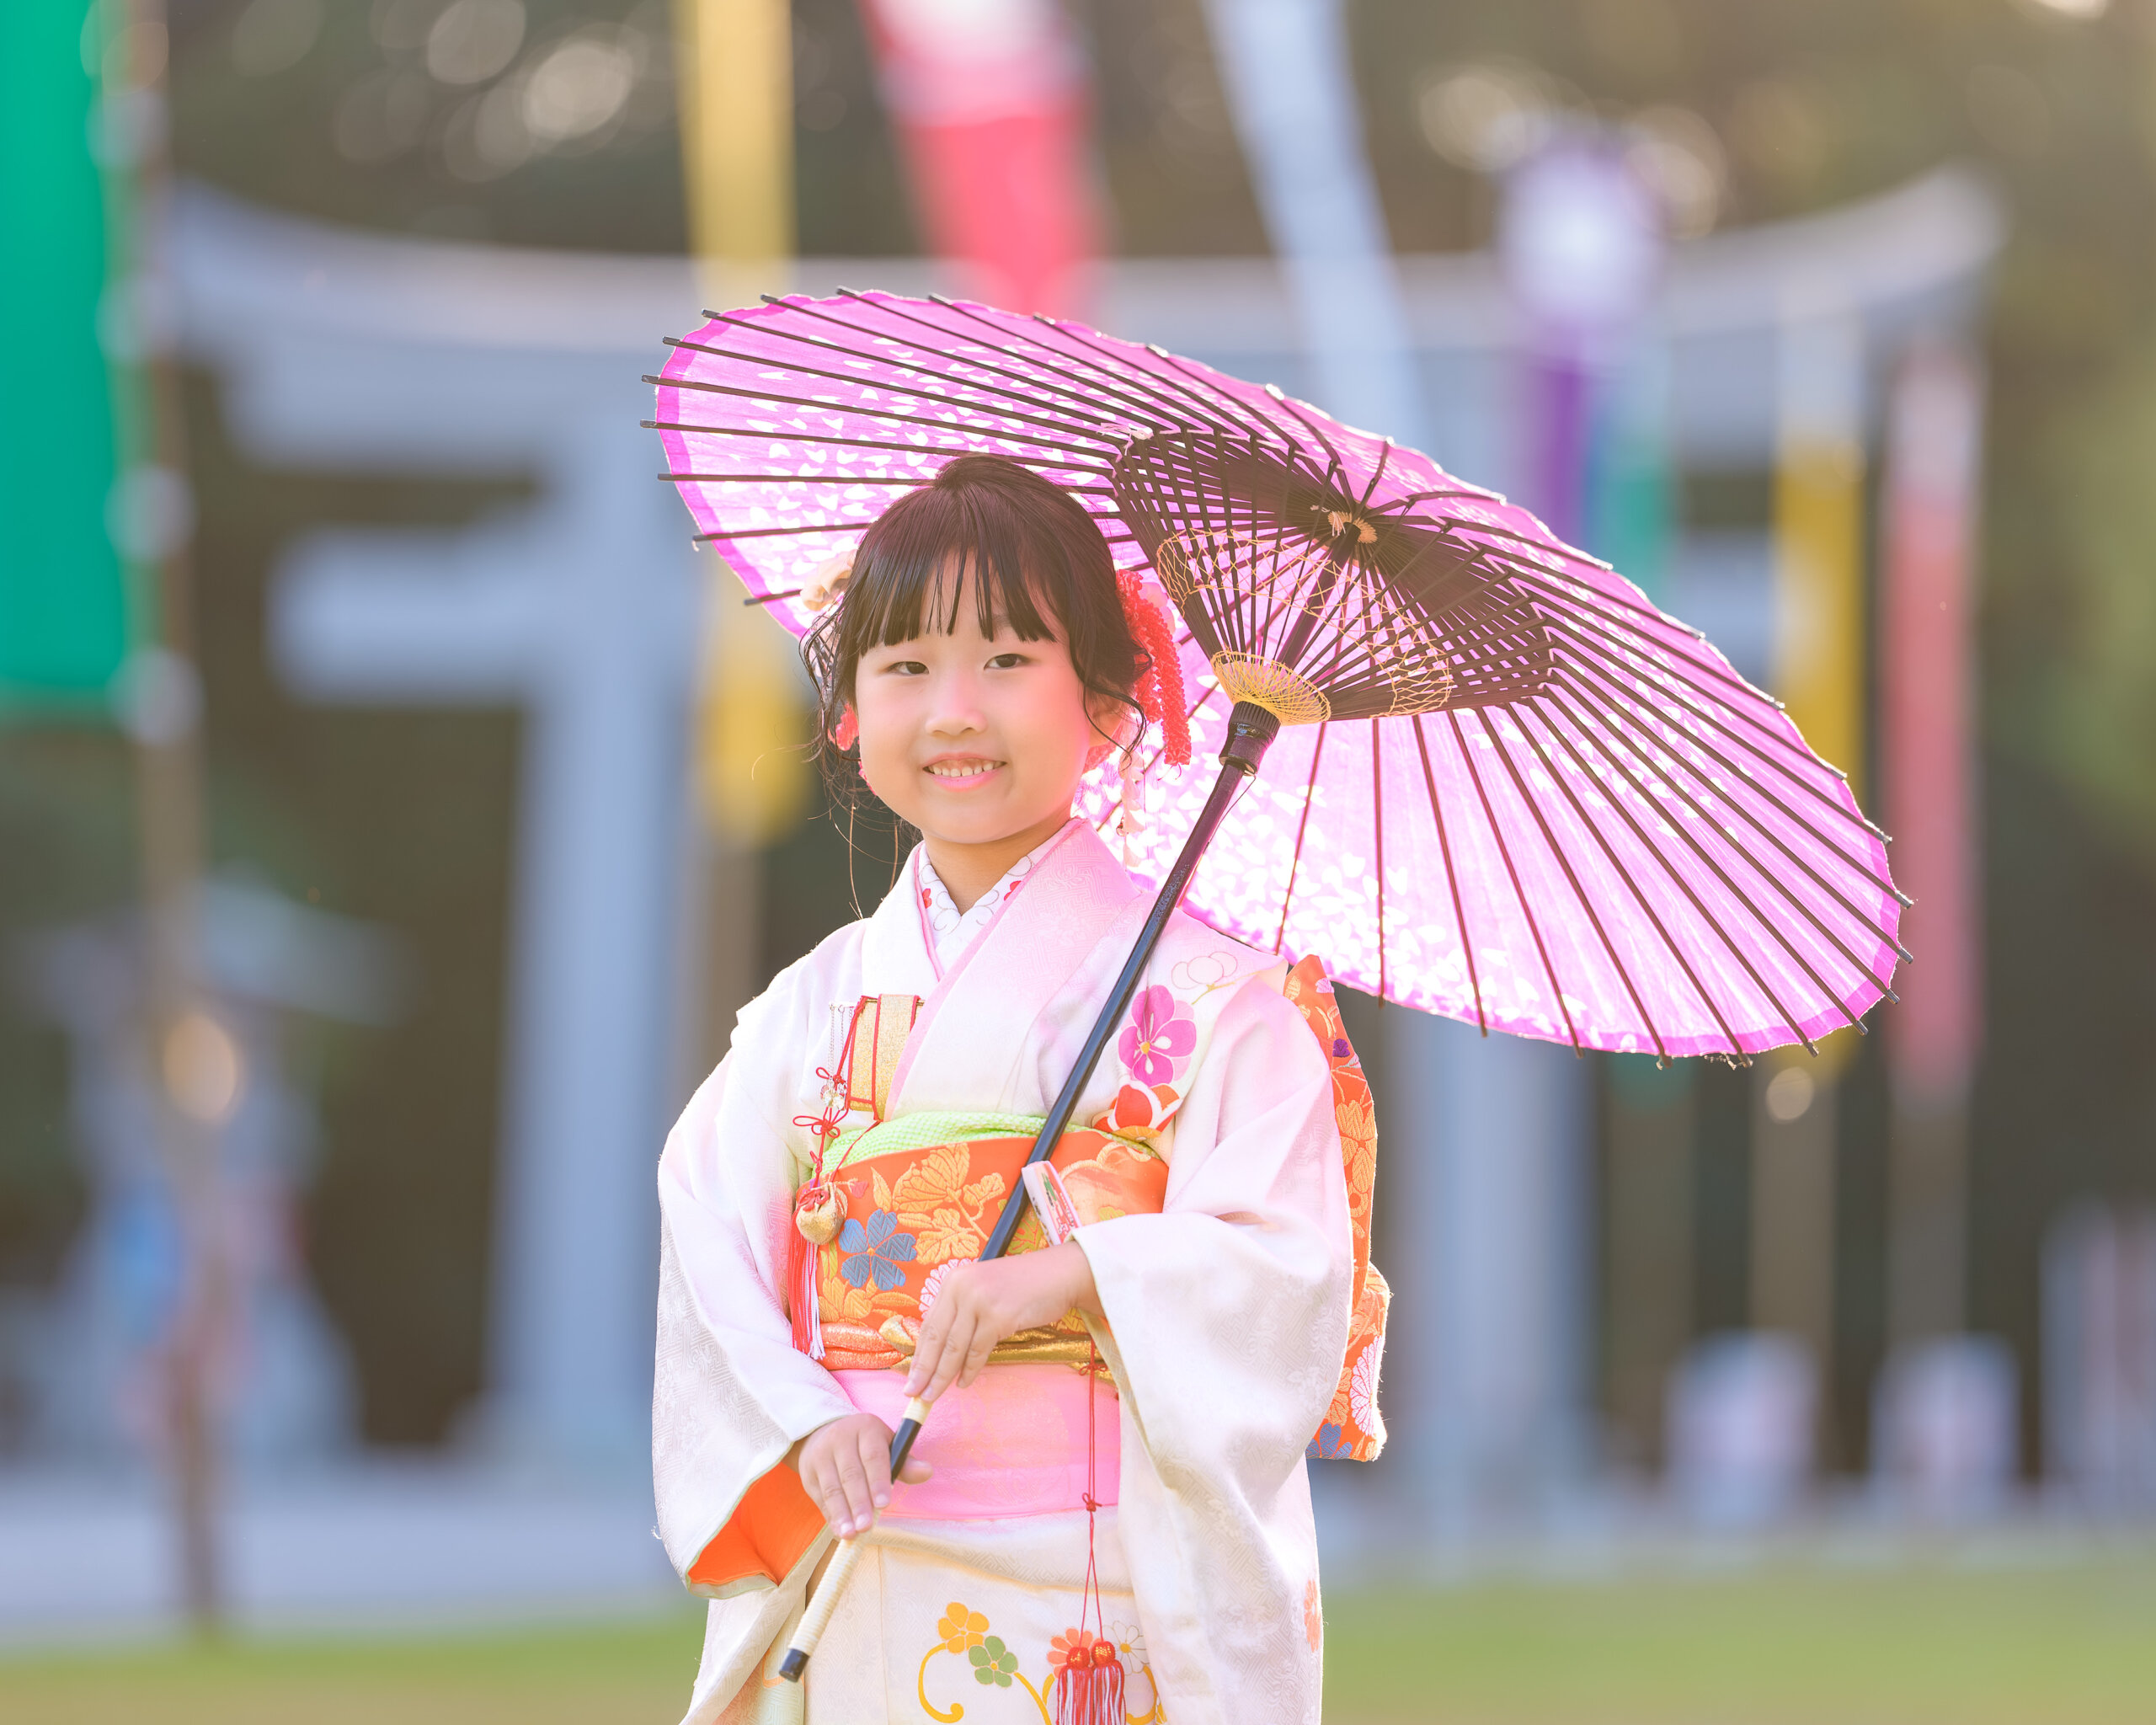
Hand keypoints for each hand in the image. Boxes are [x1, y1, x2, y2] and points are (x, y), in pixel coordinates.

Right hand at [791, 1412, 932, 1538]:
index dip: (878, 1481)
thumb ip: (906, 1463)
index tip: (884, 1505)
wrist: (824, 1433)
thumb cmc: (865, 1445)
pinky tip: (839, 1531)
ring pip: (832, 1488)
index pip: (873, 1456)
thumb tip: (926, 1472)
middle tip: (866, 1527)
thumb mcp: (887, 1445)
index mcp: (866, 1428)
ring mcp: (821, 1455)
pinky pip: (820, 1497)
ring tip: (851, 1534)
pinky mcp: (808, 1473)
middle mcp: (840, 1438)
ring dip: (841, 1514)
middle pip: (850, 1475)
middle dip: (859, 1503)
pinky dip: (830, 1516)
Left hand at [905, 1243, 1101, 1405]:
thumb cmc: (1023, 1286)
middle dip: (923, 1370)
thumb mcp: (983, 1292)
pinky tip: (964, 1383)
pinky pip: (978, 1351)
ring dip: (942, 1376)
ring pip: (954, 1347)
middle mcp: (961, 1287)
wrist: (1059, 1274)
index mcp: (953, 1280)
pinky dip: (969, 1370)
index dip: (919, 1353)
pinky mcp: (998, 1316)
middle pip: (937, 1337)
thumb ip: (962, 1313)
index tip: (911, 1375)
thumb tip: (941, 1352)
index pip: (930, 1323)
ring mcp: (979, 1301)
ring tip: (932, 1396)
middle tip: (912, 1393)